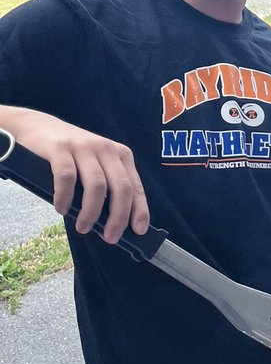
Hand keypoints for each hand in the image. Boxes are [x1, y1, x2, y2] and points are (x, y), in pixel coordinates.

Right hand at [6, 109, 148, 242]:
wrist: (37, 126)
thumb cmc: (71, 153)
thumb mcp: (96, 164)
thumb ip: (108, 185)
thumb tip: (114, 221)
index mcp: (120, 154)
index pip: (136, 186)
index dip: (139, 210)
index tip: (139, 231)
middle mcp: (106, 149)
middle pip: (121, 188)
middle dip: (118, 217)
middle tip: (109, 237)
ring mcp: (84, 147)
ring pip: (96, 186)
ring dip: (91, 212)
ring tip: (83, 227)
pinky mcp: (61, 148)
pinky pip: (67, 178)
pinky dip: (65, 198)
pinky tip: (62, 209)